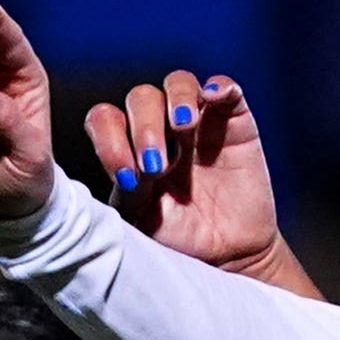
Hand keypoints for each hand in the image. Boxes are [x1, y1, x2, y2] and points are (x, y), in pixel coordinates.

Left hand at [83, 68, 282, 271]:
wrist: (229, 256)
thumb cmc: (177, 241)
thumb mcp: (143, 224)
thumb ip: (125, 196)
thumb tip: (121, 173)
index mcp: (128, 150)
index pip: (105, 121)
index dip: (109, 140)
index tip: (126, 177)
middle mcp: (159, 129)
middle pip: (140, 99)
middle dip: (144, 128)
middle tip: (156, 166)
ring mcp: (197, 122)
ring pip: (178, 83)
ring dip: (177, 100)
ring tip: (183, 127)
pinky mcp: (234, 122)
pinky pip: (225, 88)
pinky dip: (220, 86)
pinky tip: (214, 97)